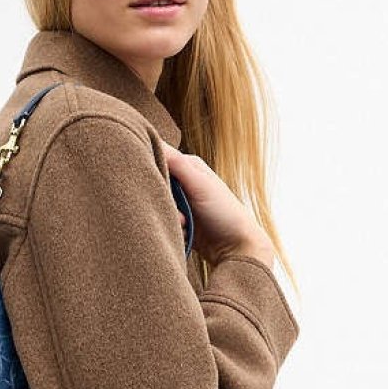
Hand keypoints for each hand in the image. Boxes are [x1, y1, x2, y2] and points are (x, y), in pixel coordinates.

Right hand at [163, 144, 275, 269]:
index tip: (159, 189)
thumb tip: (151, 139)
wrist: (236, 249)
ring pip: (156, 206)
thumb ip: (176, 163)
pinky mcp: (177, 221)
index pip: (157, 159)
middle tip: (181, 215)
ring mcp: (180, 202)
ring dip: (169, 218)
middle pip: (155, 185)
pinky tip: (185, 233)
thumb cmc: (225, 213)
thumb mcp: (200, 185)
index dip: (152, 172)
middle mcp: (183, 181)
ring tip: (186, 225)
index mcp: (188, 166)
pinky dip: (171, 229)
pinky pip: (161, 222)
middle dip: (163, 202)